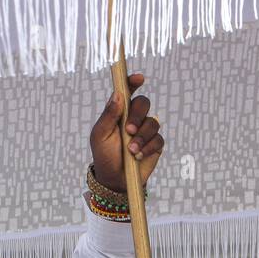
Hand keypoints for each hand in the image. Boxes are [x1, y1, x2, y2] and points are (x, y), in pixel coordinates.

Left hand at [89, 72, 164, 192]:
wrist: (115, 179)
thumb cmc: (104, 155)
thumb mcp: (100, 135)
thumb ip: (109, 115)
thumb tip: (118, 94)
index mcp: (118, 111)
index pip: (127, 91)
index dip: (132, 82)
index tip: (139, 78)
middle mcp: (134, 118)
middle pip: (143, 104)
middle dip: (137, 116)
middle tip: (129, 131)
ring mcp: (146, 131)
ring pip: (152, 122)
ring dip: (142, 136)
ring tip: (131, 150)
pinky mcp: (155, 144)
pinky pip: (158, 139)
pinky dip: (149, 147)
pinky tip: (138, 155)